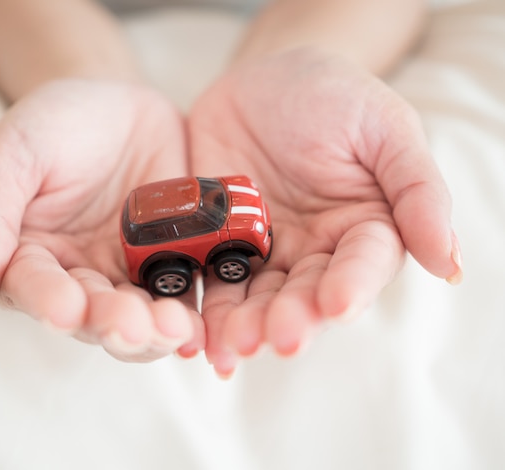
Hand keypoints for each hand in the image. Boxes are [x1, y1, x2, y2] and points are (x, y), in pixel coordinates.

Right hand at [0, 79, 204, 361]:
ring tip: (176, 327)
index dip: (49, 302)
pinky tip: (202, 324)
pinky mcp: (169, 264)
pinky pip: (181, 294)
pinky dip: (193, 313)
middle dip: (113, 324)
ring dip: (156, 330)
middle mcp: (76, 276)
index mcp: (27, 256)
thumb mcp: (11, 154)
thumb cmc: (54, 124)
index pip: (31, 289)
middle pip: (91, 315)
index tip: (65, 310)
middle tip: (132, 325)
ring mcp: (126, 274)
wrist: (117, 102)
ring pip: (139, 316)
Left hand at [188, 48, 461, 375]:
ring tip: (231, 345)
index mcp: (362, 227)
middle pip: (305, 292)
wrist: (265, 79)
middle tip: (276, 339)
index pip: (362, 265)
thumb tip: (450, 263)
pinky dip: (203, 307)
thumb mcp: (384, 128)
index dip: (351, 286)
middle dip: (291, 317)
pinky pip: (210, 277)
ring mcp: (262, 249)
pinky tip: (196, 334)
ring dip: (244, 324)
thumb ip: (417, 191)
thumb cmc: (334, 95)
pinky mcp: (217, 242)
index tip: (336, 305)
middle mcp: (314, 249)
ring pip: (255, 296)